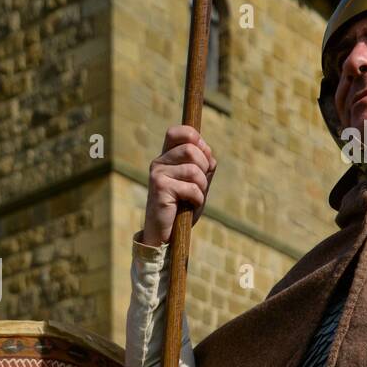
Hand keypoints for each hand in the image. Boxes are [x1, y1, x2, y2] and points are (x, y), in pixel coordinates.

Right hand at [142, 125, 215, 246]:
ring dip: (202, 186)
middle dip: (204, 167)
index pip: (177, 132)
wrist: (166, 235)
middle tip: (200, 184)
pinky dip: (197, 198)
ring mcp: (157, 174)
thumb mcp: (197, 183)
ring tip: (194, 197)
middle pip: (191, 149)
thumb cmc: (182, 209)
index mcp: (167, 157)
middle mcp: (159, 162)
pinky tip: (189, 205)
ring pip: (193, 169)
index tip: (203, 156)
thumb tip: (209, 154)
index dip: (195, 138)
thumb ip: (204, 166)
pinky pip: (191, 187)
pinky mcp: (160, 188)